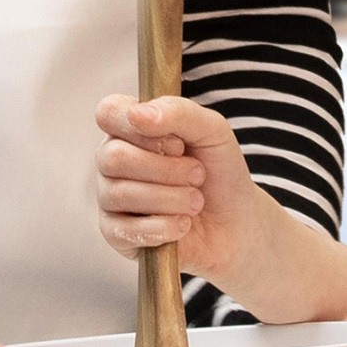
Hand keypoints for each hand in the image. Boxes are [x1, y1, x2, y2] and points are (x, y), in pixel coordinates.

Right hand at [94, 93, 268, 280]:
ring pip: (121, 194)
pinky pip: (125, 230)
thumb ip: (177, 112)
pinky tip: (183, 225)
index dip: (141, 128)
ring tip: (196, 202)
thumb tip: (136, 114)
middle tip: (198, 175)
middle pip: (114, 157)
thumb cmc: (219, 171)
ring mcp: (110, 198)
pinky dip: (165, 227)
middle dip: (168, 169)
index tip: (178, 143)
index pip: (108, 113)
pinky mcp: (115, 234)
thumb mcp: (211, 131)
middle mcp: (112, 161)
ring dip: (173, 199)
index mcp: (129, 129)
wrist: (237, 223)